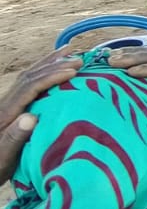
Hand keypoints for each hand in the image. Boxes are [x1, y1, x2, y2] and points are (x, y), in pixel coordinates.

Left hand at [0, 52, 80, 185]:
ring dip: (48, 63)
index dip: (51, 77)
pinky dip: (41, 71)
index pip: (30, 88)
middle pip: (29, 77)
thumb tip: (31, 117)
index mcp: (6, 113)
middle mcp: (6, 104)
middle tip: (78, 59)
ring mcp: (7, 104)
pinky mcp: (11, 107)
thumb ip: (15, 137)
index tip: (73, 72)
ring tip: (67, 52)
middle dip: (54, 66)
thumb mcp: (5, 157)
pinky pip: (27, 83)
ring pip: (27, 76)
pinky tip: (51, 68)